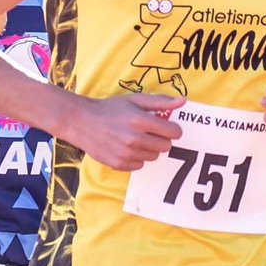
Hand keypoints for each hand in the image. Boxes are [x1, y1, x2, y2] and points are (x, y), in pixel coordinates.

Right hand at [68, 90, 185, 171]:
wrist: (81, 122)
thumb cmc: (110, 109)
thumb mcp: (134, 99)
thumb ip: (160, 101)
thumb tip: (183, 101)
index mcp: (140, 121)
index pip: (173, 133)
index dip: (173, 129)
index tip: (166, 127)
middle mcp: (134, 139)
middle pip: (166, 147)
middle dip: (161, 139)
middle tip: (150, 133)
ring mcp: (126, 154)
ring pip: (153, 157)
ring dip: (149, 149)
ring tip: (136, 139)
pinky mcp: (118, 164)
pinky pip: (139, 166)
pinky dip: (136, 158)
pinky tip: (126, 148)